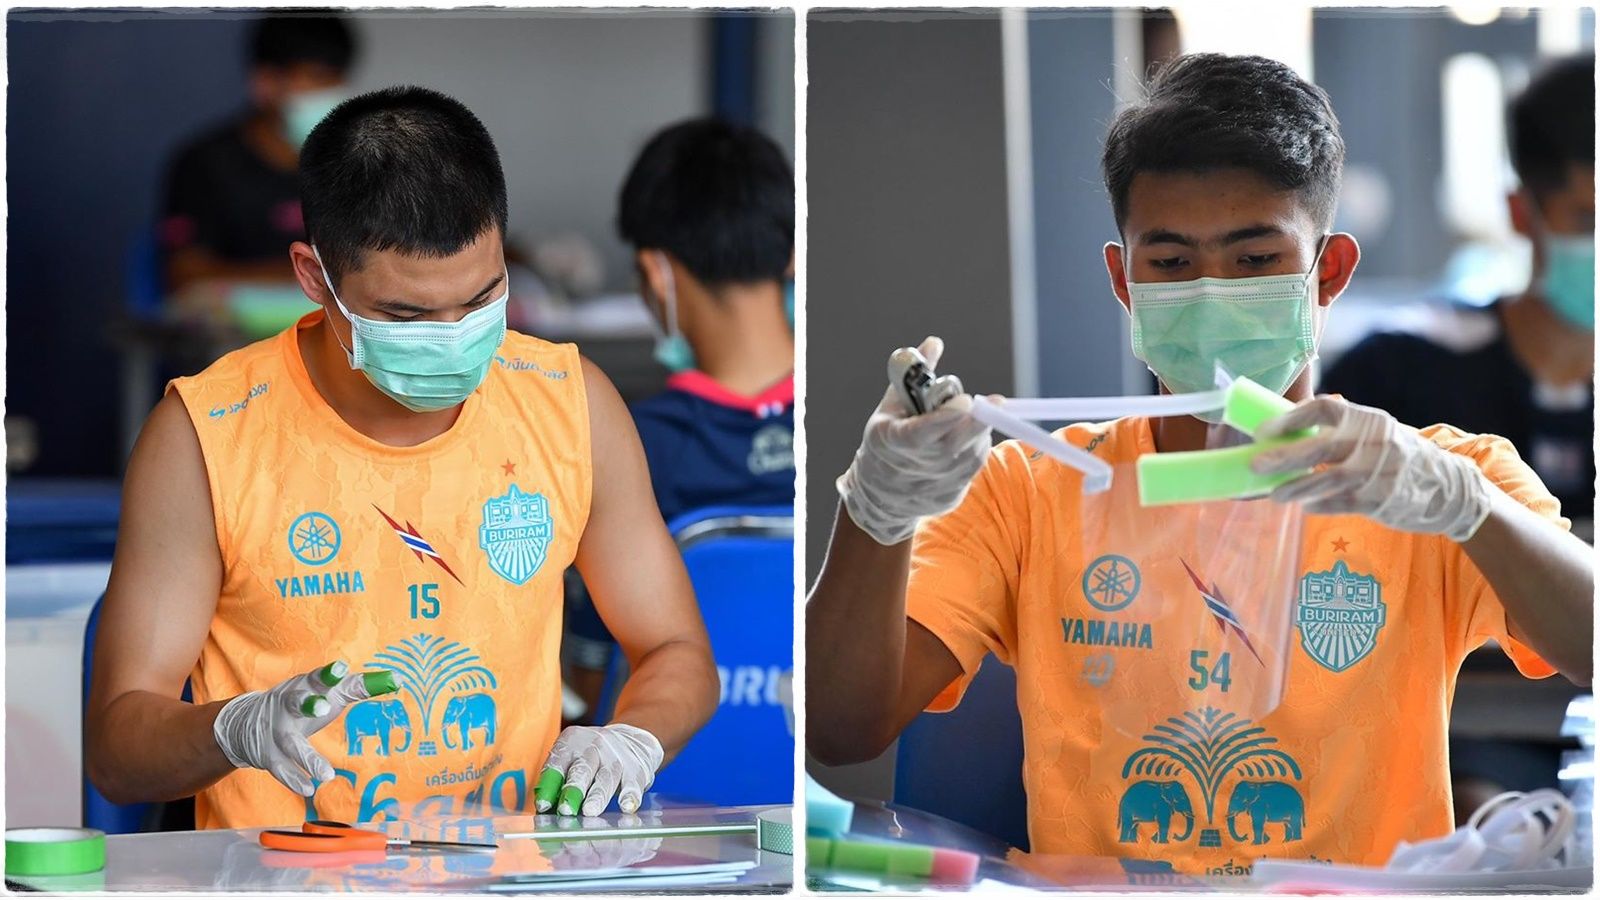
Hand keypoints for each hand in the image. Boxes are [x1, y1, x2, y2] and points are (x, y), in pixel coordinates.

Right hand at [212, 661, 375, 796]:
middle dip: (309, 704)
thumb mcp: (327, 691)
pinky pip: (281, 769)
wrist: (248, 721)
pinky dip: (294, 780)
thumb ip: (360, 686)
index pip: (317, 678)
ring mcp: (276, 731)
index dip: (329, 674)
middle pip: (295, 703)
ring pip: (290, 743)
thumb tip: (397, 679)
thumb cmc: (303, 701)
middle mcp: (287, 706)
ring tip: (327, 775)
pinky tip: (309, 789)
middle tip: (324, 707)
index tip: (341, 669)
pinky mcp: (269, 755)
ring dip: (307, 757)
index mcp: (305, 686)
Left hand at [535, 723, 663, 816]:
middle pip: (582, 769)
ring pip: (606, 778)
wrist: (632, 739)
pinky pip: (633, 783)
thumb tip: (544, 809)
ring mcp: (616, 758)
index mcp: (572, 742)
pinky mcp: (636, 769)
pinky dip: (630, 795)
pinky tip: (626, 806)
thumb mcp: (572, 757)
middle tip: (565, 809)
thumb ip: (558, 780)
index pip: (558, 761)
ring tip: (590, 812)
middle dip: (573, 789)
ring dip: (597, 796)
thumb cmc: (592, 757)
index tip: (543, 804)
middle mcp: (594, 747)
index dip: (550, 783)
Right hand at [836, 336, 991, 544]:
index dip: (945, 417)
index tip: (965, 401)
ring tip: (968, 418)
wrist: (879, 495)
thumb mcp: (892, 406)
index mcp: (891, 441)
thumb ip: (916, 376)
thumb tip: (935, 343)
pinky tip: (968, 437)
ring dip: (978, 431)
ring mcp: (932, 486)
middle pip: (954, 446)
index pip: (920, 432)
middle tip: (995, 402)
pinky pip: (974, 468)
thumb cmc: (887, 439)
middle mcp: (912, 467)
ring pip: (970, 455)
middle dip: (978, 422)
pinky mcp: (950, 497)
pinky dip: (976, 447)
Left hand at [1253, 396, 1492, 541]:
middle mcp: (1374, 441)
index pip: (1323, 409)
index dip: (1289, 419)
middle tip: (1256, 464)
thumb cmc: (1397, 456)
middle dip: (1283, 457)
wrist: (1448, 488)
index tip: (1263, 432)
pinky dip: (1321, 505)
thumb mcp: (1376, 432)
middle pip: (1320, 447)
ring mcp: (1381, 472)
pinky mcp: (1383, 500)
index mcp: (1367, 418)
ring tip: (1274, 494)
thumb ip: (1341, 428)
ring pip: (1328, 480)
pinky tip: (1306, 507)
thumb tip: (1285, 428)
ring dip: (1297, 488)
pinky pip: (1343, 503)